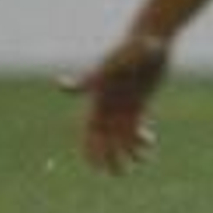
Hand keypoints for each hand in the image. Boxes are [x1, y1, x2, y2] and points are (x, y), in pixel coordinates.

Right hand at [61, 33, 169, 174]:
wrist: (152, 39)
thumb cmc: (132, 48)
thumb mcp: (114, 63)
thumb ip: (91, 77)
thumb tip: (61, 85)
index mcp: (97, 100)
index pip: (88, 133)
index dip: (90, 152)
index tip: (97, 169)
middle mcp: (108, 106)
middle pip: (104, 140)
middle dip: (109, 158)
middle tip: (120, 174)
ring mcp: (123, 106)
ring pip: (121, 137)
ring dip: (127, 152)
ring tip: (141, 162)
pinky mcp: (139, 103)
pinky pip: (136, 127)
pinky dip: (140, 139)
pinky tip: (149, 145)